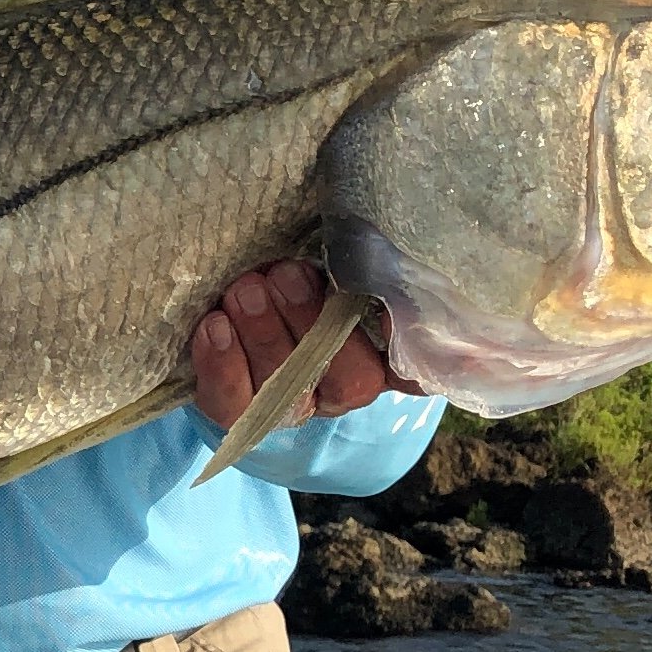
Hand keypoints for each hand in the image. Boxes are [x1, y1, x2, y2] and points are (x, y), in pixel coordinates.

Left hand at [190, 259, 406, 432]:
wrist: (227, 312)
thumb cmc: (290, 276)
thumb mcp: (326, 266)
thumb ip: (355, 260)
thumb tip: (377, 238)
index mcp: (379, 351)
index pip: (420, 368)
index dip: (436, 361)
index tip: (416, 328)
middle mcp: (343, 386)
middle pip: (350, 377)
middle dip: (314, 320)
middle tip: (285, 273)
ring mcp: (293, 405)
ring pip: (288, 388)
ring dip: (265, 332)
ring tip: (245, 289)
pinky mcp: (239, 413)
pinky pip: (234, 402)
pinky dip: (223, 362)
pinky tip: (215, 324)